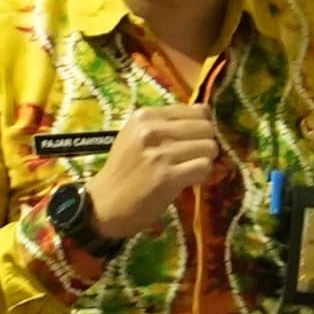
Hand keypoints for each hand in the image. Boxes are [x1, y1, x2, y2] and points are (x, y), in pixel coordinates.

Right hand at [86, 101, 220, 245]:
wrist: (104, 204)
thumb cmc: (124, 169)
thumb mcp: (138, 136)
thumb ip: (169, 121)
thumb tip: (206, 110)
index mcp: (144, 116)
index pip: (197, 111)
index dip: (200, 127)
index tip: (189, 141)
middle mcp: (150, 130)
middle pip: (206, 128)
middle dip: (204, 144)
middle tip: (189, 158)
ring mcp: (159, 153)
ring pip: (209, 148)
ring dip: (204, 161)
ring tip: (186, 169)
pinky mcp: (167, 176)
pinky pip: (204, 167)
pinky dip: (201, 176)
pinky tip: (186, 180)